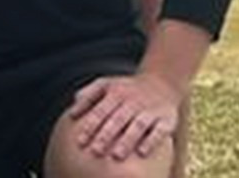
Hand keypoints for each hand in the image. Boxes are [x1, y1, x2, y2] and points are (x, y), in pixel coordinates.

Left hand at [67, 72, 182, 161]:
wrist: (161, 82)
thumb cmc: (127, 88)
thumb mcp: (106, 84)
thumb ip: (88, 95)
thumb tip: (71, 113)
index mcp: (116, 93)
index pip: (100, 111)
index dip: (90, 126)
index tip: (80, 141)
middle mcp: (133, 101)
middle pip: (117, 119)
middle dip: (106, 136)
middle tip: (95, 151)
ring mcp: (150, 110)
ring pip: (138, 126)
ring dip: (127, 140)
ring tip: (117, 155)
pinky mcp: (166, 119)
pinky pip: (160, 131)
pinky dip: (151, 141)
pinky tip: (141, 152)